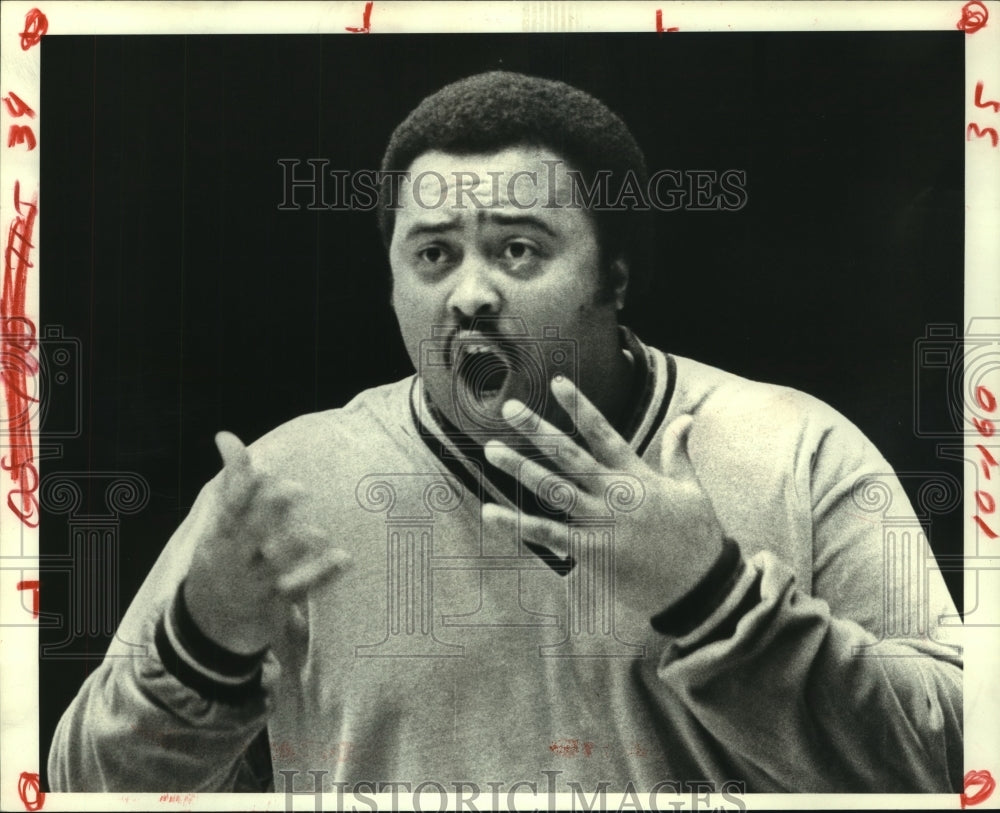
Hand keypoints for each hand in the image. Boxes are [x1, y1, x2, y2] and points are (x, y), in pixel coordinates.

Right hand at [183, 431, 348, 653]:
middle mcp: (234, 556)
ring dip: (294, 548)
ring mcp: (253, 581)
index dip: (244, 487)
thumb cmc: (222, 556)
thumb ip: (233, 479)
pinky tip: (343, 557)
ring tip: (316, 533)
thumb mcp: (221, 521)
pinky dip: (322, 574)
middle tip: (298, 489)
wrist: (208, 622)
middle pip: (250, 533)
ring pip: (272, 565)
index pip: (230, 506)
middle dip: (271, 513)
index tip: (264, 467)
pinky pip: (300, 588)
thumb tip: (225, 434)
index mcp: (221, 533)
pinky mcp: (273, 602)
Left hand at [482, 376, 724, 621]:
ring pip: (553, 488)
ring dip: (520, 468)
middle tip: (509, 408)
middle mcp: (615, 492)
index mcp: (637, 475)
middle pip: (569, 454)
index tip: (557, 382)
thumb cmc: (698, 537)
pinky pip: (549, 534)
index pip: (602, 432)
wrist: (702, 587)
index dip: (579, 406)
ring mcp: (602, 521)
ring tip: (492, 451)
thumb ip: (678, 451)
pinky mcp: (593, 551)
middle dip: (537, 429)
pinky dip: (518, 523)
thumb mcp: (692, 489)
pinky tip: (492, 511)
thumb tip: (685, 417)